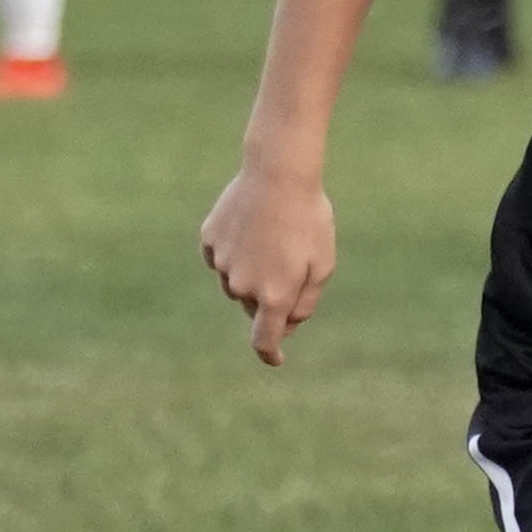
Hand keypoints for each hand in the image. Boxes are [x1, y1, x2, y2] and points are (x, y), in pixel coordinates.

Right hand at [200, 166, 336, 365]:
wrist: (278, 174)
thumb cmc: (309, 220)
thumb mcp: (322, 265)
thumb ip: (304, 302)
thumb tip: (288, 326)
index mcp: (273, 296)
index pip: (264, 339)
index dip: (270, 353)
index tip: (276, 358)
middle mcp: (241, 286)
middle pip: (254, 306)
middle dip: (270, 296)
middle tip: (291, 262)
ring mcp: (221, 263)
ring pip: (236, 283)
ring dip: (253, 272)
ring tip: (273, 238)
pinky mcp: (209, 240)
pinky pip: (221, 257)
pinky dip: (236, 250)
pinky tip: (252, 227)